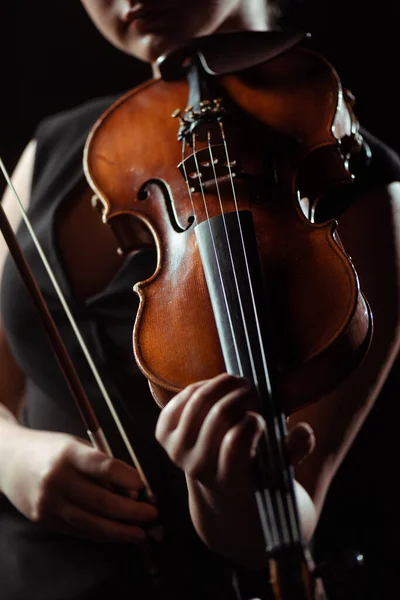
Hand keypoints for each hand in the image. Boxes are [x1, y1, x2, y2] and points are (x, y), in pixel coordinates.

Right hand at [1, 428, 157, 542]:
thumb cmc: (51, 450)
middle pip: (101, 500)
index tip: (143, 486)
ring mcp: (48, 502)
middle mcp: (57, 478)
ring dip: (120, 531)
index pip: (103, 466)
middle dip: (131, 511)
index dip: (128, 478)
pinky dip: (100, 534)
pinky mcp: (44, 519)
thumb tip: (131, 490)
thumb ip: (100, 465)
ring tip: (139, 532)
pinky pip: (78, 531)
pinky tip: (116, 533)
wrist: (9, 460)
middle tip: (151, 514)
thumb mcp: (75, 446)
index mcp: (68, 453)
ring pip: (91, 523)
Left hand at [156, 373, 314, 491]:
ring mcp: (177, 451)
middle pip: (218, 414)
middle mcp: (198, 467)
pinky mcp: (163, 435)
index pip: (235, 441)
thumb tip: (303, 432)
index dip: (252, 421)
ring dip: (223, 383)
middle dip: (241, 394)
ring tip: (239, 384)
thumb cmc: (256, 467)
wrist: (218, 482)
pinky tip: (218, 390)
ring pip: (199, 399)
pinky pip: (182, 397)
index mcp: (228, 480)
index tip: (261, 416)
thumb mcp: (279, 465)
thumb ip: (296, 450)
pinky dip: (203, 386)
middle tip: (253, 390)